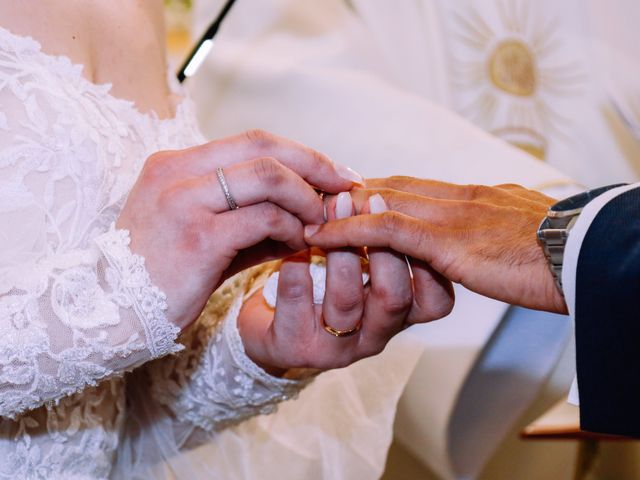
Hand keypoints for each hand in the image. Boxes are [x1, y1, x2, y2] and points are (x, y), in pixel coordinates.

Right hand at [117, 130, 362, 329]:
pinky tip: (299, 243)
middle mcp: (176, 172)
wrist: (110, 315)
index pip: (253, 140)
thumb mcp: (204, 236)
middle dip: (315, 164)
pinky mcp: (197, 236)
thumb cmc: (160, 275)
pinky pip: (263, 218)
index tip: (332, 173)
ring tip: (321, 222)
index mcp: (176, 165)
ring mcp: (184, 201)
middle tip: (347, 185)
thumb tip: (306, 216)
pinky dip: (292, 227)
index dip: (300, 153)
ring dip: (306, 197)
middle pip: (264, 146)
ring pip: (268, 176)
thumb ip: (251, 221)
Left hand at [237, 192, 453, 372]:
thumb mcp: (357, 261)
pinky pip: (298, 307)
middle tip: (364, 202)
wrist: (267, 321)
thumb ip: (375, 237)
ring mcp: (337, 347)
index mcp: (399, 314)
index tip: (403, 213)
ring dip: (337, 253)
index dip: (425, 260)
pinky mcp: (298, 349)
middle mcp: (375, 334)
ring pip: (347, 302)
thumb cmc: (321, 282)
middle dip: (379, 246)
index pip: (436, 300)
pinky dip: (295, 271)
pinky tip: (292, 247)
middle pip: (394, 298)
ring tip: (323, 215)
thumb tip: (378, 187)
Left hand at [304, 177, 566, 313]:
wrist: (580, 255)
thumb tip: (480, 234)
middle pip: (389, 189)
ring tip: (305, 214)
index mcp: (472, 198)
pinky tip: (320, 236)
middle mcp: (454, 199)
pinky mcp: (445, 242)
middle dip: (350, 195)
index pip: (412, 187)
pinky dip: (347, 232)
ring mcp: (447, 217)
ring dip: (340, 209)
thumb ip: (490, 229)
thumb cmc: (555, 251)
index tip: (349, 195)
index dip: (376, 191)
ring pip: (380, 204)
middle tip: (315, 199)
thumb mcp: (517, 232)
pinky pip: (384, 232)